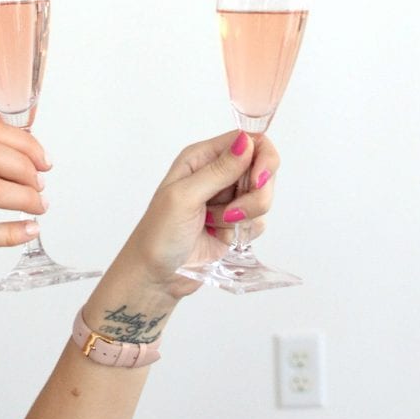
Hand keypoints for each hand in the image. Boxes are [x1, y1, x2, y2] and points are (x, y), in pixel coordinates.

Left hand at [112, 129, 278, 301]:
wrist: (156, 277)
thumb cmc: (159, 234)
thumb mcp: (184, 197)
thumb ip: (218, 170)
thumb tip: (247, 141)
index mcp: (203, 157)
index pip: (249, 140)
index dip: (262, 157)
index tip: (258, 181)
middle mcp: (218, 174)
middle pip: (263, 169)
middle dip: (254, 195)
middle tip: (230, 213)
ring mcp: (229, 199)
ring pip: (263, 197)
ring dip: (244, 216)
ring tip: (215, 225)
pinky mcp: (236, 224)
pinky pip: (259, 222)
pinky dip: (243, 232)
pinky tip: (219, 237)